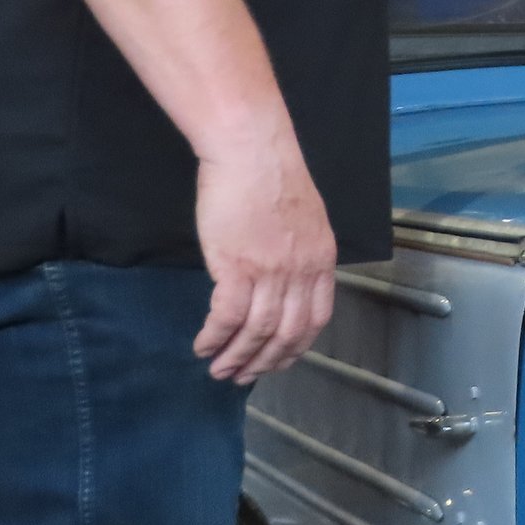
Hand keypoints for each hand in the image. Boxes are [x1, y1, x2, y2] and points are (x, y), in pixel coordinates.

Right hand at [192, 134, 337, 383]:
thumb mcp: (304, 218)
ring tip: (220, 370)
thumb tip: (284, 278)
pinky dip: (214, 337)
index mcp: (321, 259)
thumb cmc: (271, 175)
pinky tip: (203, 345)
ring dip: (237, 357)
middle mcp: (302, 271)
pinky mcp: (237, 266)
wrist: (251, 149)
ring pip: (257, 331)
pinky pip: (227, 316)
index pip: (316, 318)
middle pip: (288, 333)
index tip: (279, 360)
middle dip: (265, 362)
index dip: (297, 347)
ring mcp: (271, 270)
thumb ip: (299, 252)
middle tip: (244, 376)